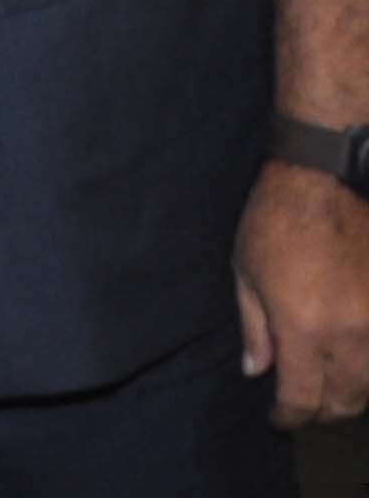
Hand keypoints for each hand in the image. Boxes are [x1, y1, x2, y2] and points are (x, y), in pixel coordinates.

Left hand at [236, 158, 368, 425]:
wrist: (323, 179)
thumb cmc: (273, 221)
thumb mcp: (245, 273)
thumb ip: (254, 329)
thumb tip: (257, 371)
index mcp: (303, 328)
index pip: (303, 397)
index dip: (289, 417)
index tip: (279, 420)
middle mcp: (349, 333)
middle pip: (345, 398)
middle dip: (322, 410)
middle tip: (304, 405)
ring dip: (351, 393)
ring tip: (330, 388)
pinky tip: (354, 359)